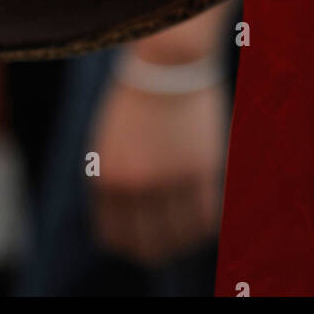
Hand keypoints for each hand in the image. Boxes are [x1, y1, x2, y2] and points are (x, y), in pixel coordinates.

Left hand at [89, 78, 227, 264]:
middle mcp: (133, 184)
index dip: (127, 245)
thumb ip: (117, 179)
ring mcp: (167, 179)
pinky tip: (207, 220)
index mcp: (106, 176)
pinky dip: (206, 225)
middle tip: (168, 244)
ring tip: (190, 231)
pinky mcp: (199, 169)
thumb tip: (126, 221)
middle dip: (157, 251)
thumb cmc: (138, 98)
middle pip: (146, 245)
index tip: (140, 243)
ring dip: (185, 241)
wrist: (166, 62)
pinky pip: (205, 217)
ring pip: (179, 236)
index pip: (113, 235)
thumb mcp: (111, 142)